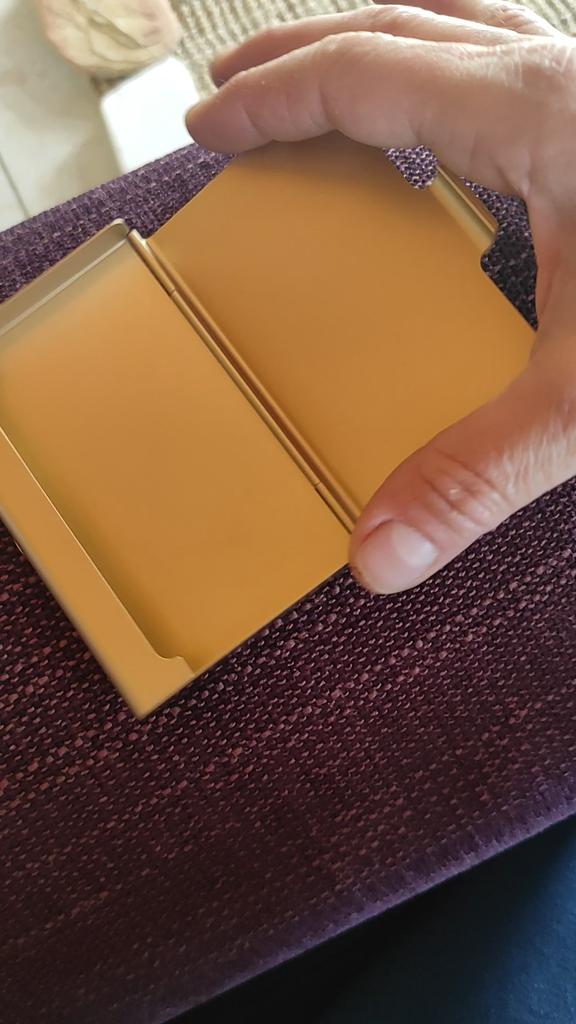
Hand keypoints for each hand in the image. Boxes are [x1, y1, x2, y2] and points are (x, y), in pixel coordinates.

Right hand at [186, 1, 575, 593]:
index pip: (363, 74)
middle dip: (300, 53)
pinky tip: (442, 137)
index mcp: (535, 114)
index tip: (209, 123)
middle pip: (396, 23)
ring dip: (373, 50)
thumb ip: (476, 476)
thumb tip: (377, 557)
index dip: (272, 96)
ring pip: (456, 24)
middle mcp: (562, 73)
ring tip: (314, 92)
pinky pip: (505, 65)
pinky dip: (444, 79)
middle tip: (233, 90)